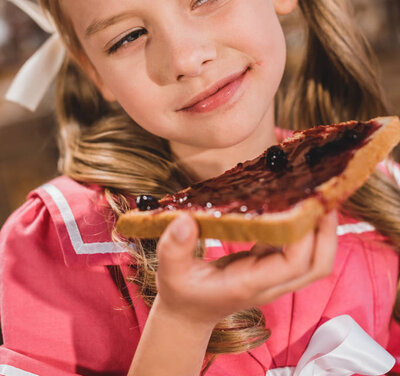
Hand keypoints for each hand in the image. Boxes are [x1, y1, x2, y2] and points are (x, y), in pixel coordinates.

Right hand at [155, 210, 337, 326]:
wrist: (187, 315)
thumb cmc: (180, 293)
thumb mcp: (169, 271)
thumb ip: (174, 247)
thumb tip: (185, 220)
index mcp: (250, 283)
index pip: (294, 264)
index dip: (306, 236)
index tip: (304, 204)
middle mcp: (269, 282)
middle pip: (317, 265)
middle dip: (327, 233)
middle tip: (325, 196)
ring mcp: (272, 275)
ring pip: (313, 259)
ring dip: (321, 229)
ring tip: (317, 194)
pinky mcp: (268, 264)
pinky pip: (296, 248)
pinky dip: (304, 227)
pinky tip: (296, 201)